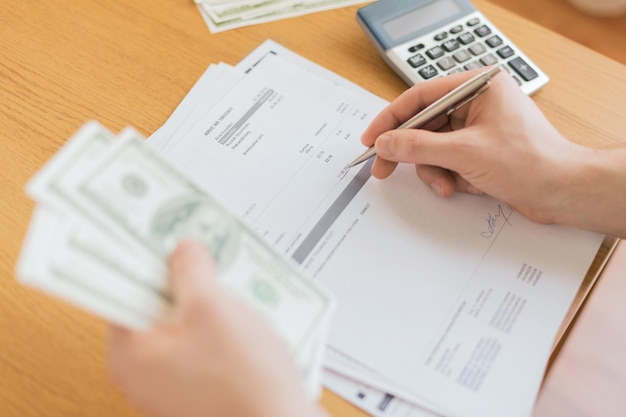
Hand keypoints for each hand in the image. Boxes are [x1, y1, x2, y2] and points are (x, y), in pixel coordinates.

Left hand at [107, 240, 325, 416]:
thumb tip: (184, 252)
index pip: (119, 293)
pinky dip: (211, 329)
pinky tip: (236, 318)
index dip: (140, 262)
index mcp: (130, 356)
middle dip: (177, 282)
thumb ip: (192, 271)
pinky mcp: (195, 391)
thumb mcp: (214, 308)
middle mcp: (141, 376)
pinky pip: (195, 348)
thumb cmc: (245, 379)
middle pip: (149, 309)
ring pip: (176, 328)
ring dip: (198, 304)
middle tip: (198, 260)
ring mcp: (169, 387)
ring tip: (224, 288)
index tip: (154, 240)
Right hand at [361, 68, 591, 224]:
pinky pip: (448, 160)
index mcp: (477, 86)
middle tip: (383, 168)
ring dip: (435, 170)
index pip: (421, 97)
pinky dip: (450, 176)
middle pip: (424, 125)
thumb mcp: (464, 153)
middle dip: (410, 152)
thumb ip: (418, 146)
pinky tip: (466, 186)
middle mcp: (476, 102)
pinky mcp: (480, 150)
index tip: (372, 138)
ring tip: (447, 185)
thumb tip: (386, 143)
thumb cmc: (530, 162)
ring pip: (433, 147)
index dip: (391, 119)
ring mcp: (478, 127)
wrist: (562, 191)